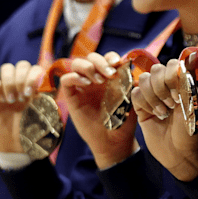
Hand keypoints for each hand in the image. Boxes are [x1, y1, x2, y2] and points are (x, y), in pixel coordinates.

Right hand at [0, 61, 46, 153]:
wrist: (16, 148)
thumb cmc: (35, 134)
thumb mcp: (49, 119)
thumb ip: (53, 104)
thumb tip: (58, 88)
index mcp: (37, 89)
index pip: (37, 69)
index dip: (36, 75)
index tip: (35, 91)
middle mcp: (22, 85)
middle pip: (22, 65)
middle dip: (23, 78)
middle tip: (24, 97)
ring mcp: (6, 88)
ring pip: (7, 68)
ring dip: (10, 81)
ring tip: (12, 100)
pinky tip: (0, 99)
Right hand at [62, 51, 137, 169]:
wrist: (115, 141)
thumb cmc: (124, 120)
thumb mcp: (131, 99)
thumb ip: (130, 83)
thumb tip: (131, 67)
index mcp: (109, 77)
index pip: (106, 58)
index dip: (111, 57)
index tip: (119, 63)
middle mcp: (94, 79)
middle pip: (91, 58)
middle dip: (100, 61)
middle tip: (110, 73)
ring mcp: (82, 87)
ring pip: (77, 64)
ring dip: (88, 67)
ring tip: (98, 80)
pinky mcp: (72, 97)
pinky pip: (66, 80)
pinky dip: (74, 77)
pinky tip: (86, 83)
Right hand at [130, 56, 197, 180]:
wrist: (182, 156)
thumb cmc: (193, 132)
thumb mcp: (193, 105)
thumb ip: (187, 81)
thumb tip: (191, 55)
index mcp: (184, 83)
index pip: (172, 64)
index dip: (171, 75)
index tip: (179, 94)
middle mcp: (168, 87)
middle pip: (156, 69)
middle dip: (162, 87)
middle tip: (172, 105)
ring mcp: (154, 97)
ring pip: (143, 79)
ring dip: (153, 96)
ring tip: (164, 112)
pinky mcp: (142, 108)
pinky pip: (135, 94)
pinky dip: (143, 102)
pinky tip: (154, 115)